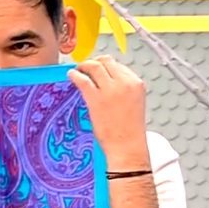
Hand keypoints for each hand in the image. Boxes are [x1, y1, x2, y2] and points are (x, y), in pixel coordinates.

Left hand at [68, 55, 150, 169]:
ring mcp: (110, 89)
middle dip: (95, 62)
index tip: (99, 68)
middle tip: (87, 66)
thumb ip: (124, 89)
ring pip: (94, 66)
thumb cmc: (129, 130)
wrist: (126, 146)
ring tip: (78, 69)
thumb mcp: (134, 103)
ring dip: (84, 65)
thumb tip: (108, 82)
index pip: (119, 65)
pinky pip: (83, 79)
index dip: (107, 65)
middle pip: (106, 62)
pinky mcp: (96, 98)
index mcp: (136, 83)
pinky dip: (75, 74)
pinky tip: (71, 75)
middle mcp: (124, 83)